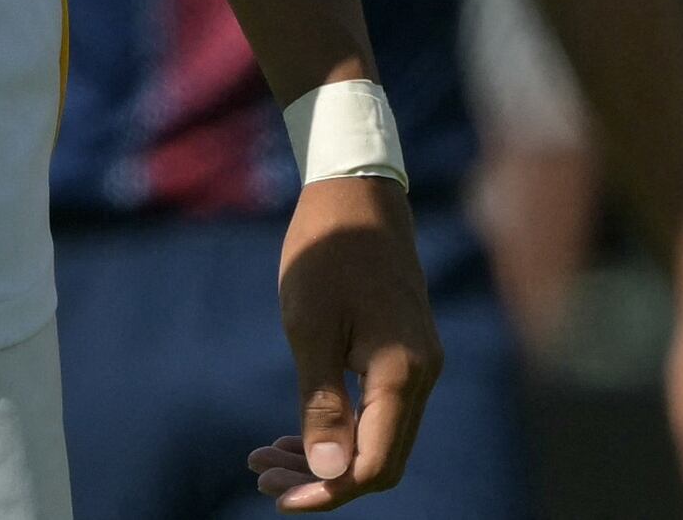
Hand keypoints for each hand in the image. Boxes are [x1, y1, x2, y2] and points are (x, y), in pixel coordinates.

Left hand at [248, 176, 441, 507]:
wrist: (356, 193)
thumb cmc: (327, 253)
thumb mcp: (310, 328)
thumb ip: (321, 403)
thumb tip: (328, 473)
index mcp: (402, 372)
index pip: (374, 465)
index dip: (327, 492)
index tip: (276, 495)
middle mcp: (421, 375)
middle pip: (380, 462)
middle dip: (322, 481)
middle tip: (262, 475)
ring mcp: (417, 365)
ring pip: (378, 440)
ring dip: (327, 458)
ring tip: (267, 458)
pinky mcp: (404, 355)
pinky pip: (378, 413)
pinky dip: (340, 430)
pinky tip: (295, 433)